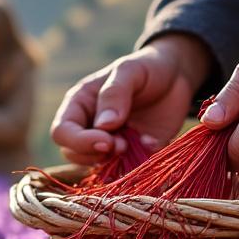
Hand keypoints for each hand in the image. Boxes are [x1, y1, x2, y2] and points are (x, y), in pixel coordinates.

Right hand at [51, 33, 211, 165]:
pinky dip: (136, 165)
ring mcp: (109, 143)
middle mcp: (88, 127)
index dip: (79, 141)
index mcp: (79, 105)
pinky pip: (124, 170)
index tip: (106, 140)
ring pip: (96, 166)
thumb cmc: (147, 67)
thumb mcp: (130, 70)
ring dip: (114, 163)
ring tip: (135, 145)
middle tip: (123, 145)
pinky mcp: (130, 155)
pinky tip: (151, 144)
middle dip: (96, 154)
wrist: (176, 77)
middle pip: (73, 154)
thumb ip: (114, 94)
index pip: (62, 132)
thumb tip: (103, 125)